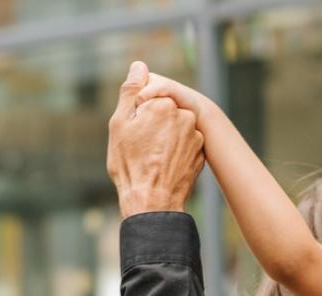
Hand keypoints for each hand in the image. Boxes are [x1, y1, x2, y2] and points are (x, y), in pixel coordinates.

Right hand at [106, 61, 204, 216]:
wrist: (152, 202)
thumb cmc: (130, 164)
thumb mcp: (120, 124)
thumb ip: (131, 91)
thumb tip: (139, 66)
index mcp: (166, 104)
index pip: (149, 98)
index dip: (137, 114)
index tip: (133, 133)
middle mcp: (186, 116)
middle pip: (164, 112)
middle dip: (153, 124)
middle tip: (141, 147)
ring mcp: (196, 136)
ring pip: (175, 129)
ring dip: (164, 138)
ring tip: (152, 159)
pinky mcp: (201, 154)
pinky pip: (184, 145)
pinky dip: (174, 152)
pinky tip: (163, 165)